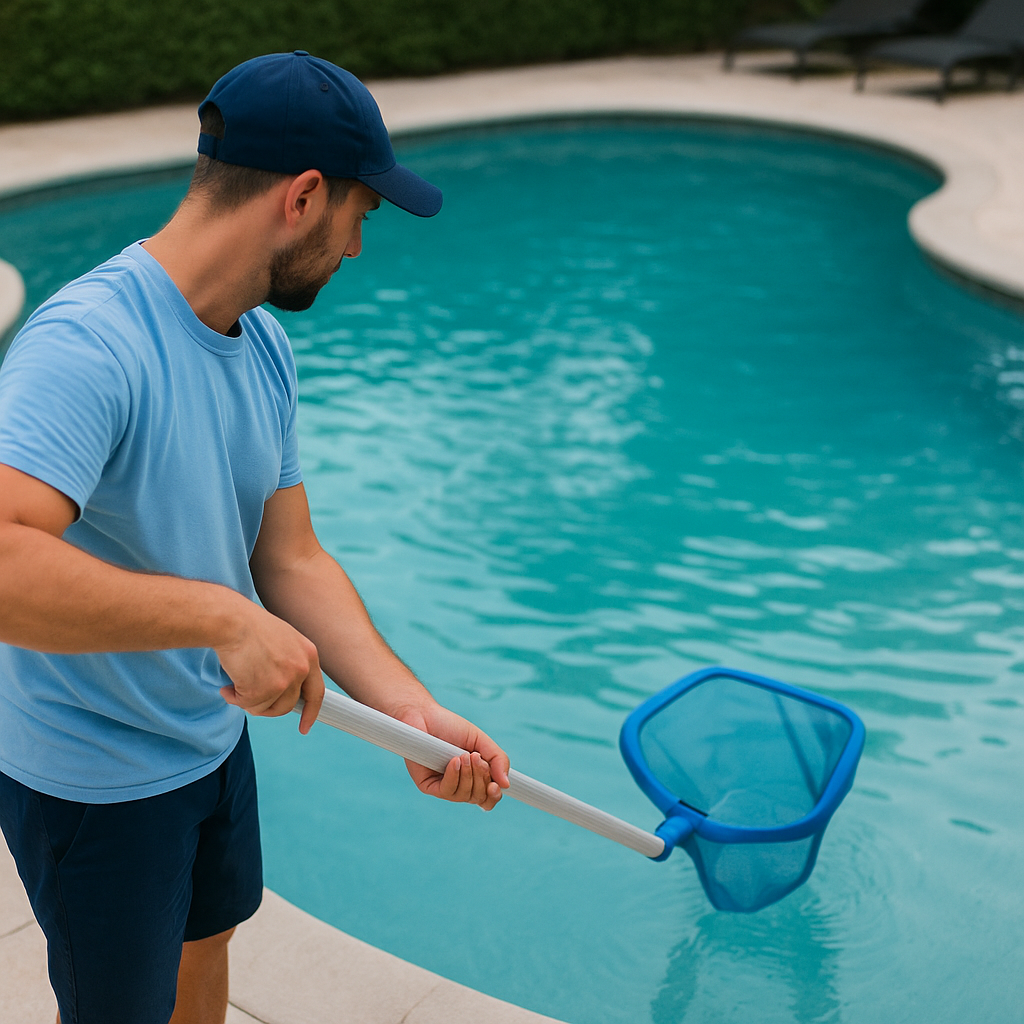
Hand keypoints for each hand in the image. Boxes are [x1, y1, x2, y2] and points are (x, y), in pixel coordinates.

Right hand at [215, 598, 324, 733]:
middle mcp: (300, 669)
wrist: (231, 621)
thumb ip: (290, 664)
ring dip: (248, 701)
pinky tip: (228, 685)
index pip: (316, 692)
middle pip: (287, 706)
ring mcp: (283, 680)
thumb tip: (285, 693)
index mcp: (309, 655)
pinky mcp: (262, 689)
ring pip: (266, 708)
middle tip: (249, 697)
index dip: (311, 712)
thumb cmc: (251, 628)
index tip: (305, 727)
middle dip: (267, 707)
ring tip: (236, 684)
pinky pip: (248, 706)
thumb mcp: (283, 641)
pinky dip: (234, 699)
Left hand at [394, 702, 510, 810]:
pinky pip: (447, 791)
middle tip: (476, 757)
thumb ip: (498, 759)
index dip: (494, 796)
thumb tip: (507, 784)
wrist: (424, 716)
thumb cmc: (451, 727)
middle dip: (482, 778)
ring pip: (464, 796)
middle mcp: (460, 784)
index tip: (496, 786)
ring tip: (464, 755)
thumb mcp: (480, 741)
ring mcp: (444, 786)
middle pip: (479, 797)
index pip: (488, 797)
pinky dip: (453, 777)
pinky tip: (454, 761)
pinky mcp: (429, 786)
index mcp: (474, 776)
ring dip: (468, 776)